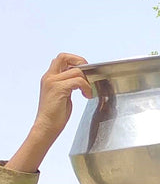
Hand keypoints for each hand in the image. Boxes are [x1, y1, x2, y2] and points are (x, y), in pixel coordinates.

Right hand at [8, 53, 92, 172]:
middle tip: (89, 75)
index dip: (74, 61)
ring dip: (87, 81)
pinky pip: (78, 81)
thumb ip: (67, 85)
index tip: (84, 72)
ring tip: (88, 92)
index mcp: (49, 77)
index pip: (61, 59)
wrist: (46, 126)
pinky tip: (86, 96)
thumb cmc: (55, 114)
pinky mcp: (59, 89)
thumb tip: (79, 79)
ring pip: (76, 71)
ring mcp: (53, 82)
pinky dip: (86, 87)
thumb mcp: (62, 95)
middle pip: (64, 57)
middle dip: (80, 62)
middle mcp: (49, 77)